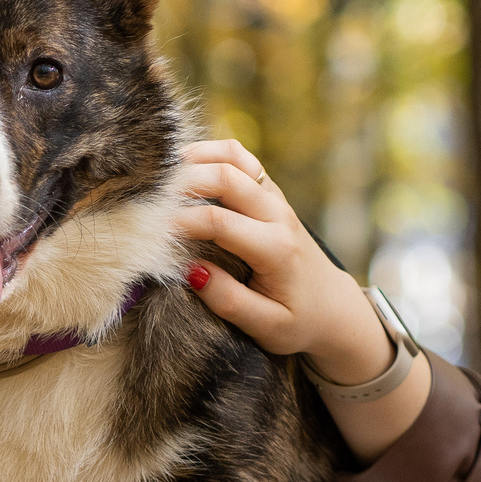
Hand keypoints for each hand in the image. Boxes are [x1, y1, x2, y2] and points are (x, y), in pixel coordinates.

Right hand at [171, 140, 392, 387]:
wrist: (335, 308)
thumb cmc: (299, 322)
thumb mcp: (268, 328)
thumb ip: (229, 302)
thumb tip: (192, 272)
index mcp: (276, 250)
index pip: (220, 222)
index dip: (180, 221)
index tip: (148, 230)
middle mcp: (279, 216)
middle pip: (227, 178)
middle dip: (182, 181)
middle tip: (146, 196)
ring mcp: (276, 200)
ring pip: (236, 158)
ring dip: (197, 157)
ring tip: (159, 173)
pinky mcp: (271, 194)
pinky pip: (242, 159)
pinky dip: (212, 153)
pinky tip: (183, 165)